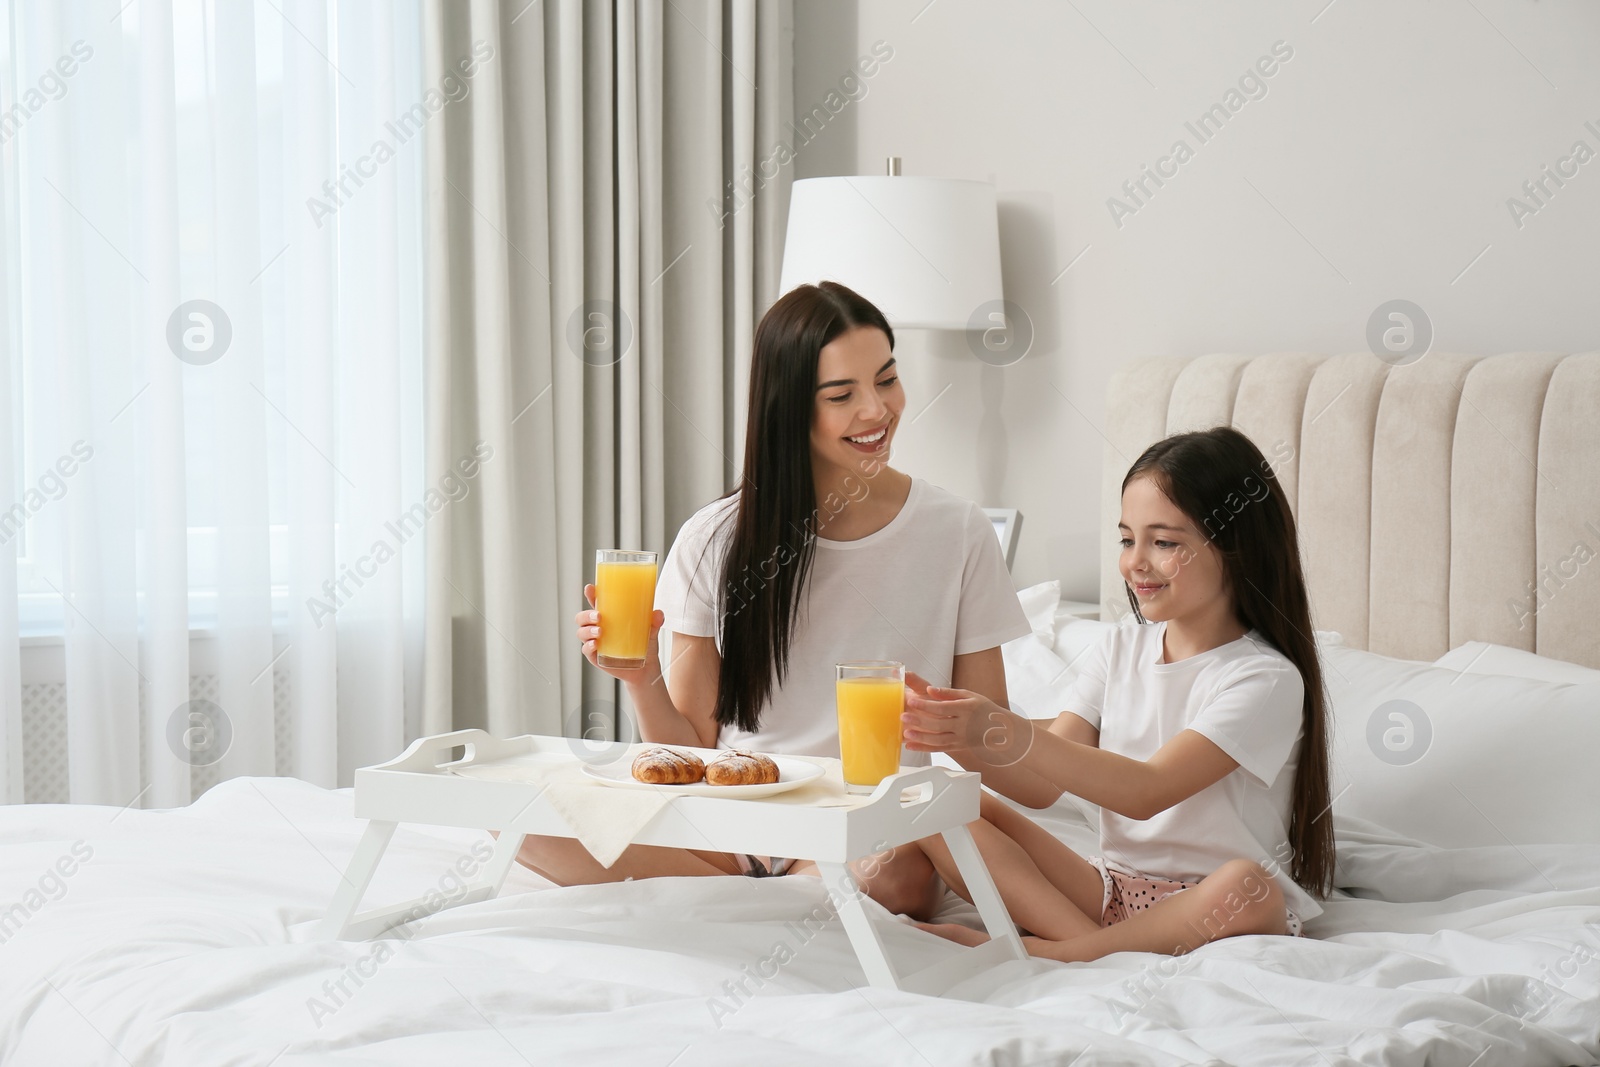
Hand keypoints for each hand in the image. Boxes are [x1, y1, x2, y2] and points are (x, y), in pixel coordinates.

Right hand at [574, 584, 665, 686]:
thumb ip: (655, 622)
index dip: (590, 594)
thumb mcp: (651, 631)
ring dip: (587, 630)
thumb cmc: (644, 644)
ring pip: (582, 632)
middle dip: (587, 614)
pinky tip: (595, 644)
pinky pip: (586, 650)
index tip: (590, 588)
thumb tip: (658, 613)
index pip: (595, 602)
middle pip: (582, 617)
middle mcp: (598, 627)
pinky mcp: (596, 657)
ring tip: (600, 632)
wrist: (646, 668)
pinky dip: (588, 646)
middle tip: (599, 616)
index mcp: (609, 616)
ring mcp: (595, 641)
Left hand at [902, 671, 1033, 765]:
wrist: (1000, 729)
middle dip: (920, 721)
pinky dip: (924, 748)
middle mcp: (963, 725)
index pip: (943, 707)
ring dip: (921, 738)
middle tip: (904, 717)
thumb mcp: (969, 695)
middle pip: (939, 724)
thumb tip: (929, 689)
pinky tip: (911, 745)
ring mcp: (961, 738)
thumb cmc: (982, 708)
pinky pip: (939, 749)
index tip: (912, 700)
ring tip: (905, 733)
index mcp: (966, 708)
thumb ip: (947, 692)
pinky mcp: (958, 747)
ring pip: (938, 740)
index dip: (926, 705)